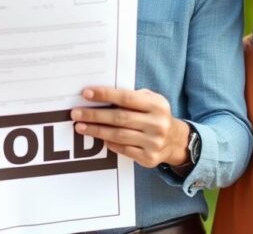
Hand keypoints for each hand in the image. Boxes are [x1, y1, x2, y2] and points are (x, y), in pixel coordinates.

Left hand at [70, 86, 190, 168]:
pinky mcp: (149, 158)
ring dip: (97, 131)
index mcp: (157, 105)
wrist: (176, 141)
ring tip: (80, 126)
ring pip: (119, 135)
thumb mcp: (151, 101)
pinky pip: (124, 150)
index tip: (86, 93)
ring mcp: (154, 142)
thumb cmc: (156, 116)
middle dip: (95, 115)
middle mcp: (157, 124)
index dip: (105, 95)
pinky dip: (110, 144)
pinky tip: (99, 139)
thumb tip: (101, 95)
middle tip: (76, 113)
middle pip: (119, 118)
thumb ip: (132, 97)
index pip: (126, 98)